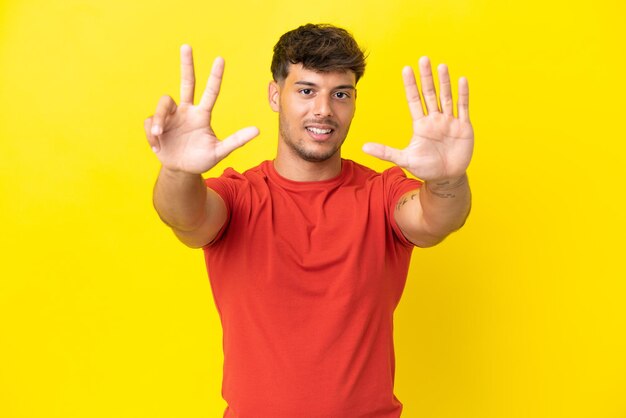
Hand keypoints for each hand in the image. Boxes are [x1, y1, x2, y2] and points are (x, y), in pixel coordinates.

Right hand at [144, 45, 258, 173]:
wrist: (181, 171)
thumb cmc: (201, 159)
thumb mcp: (219, 152)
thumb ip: (236, 141)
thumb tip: (258, 130)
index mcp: (202, 115)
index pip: (211, 92)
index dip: (215, 76)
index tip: (220, 59)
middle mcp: (186, 111)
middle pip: (187, 83)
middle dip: (187, 64)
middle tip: (187, 46)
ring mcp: (170, 117)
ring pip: (163, 105)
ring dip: (158, 119)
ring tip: (159, 135)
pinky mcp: (156, 125)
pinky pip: (150, 123)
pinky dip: (152, 134)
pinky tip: (157, 145)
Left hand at [362, 57, 473, 182]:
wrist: (446, 178)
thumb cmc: (426, 168)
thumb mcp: (404, 159)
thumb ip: (385, 152)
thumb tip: (363, 147)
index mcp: (421, 124)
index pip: (414, 100)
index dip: (410, 85)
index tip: (406, 69)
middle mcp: (435, 119)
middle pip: (430, 94)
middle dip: (427, 77)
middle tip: (424, 59)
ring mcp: (449, 122)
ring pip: (446, 97)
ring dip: (444, 82)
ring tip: (441, 66)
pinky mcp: (463, 127)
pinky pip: (463, 107)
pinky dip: (463, 94)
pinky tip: (461, 80)